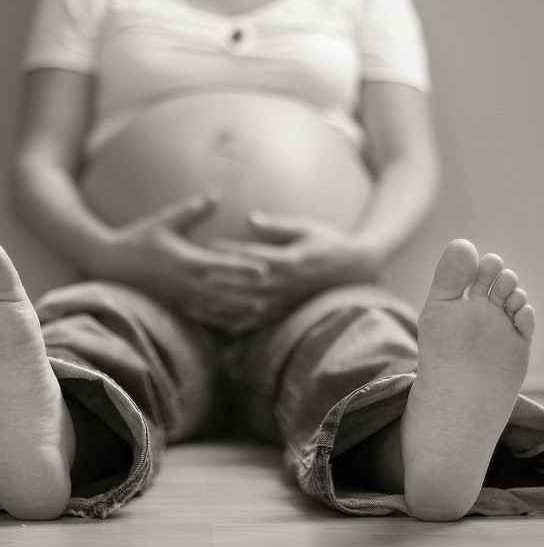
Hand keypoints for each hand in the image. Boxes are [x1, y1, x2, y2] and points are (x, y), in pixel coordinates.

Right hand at [96, 195, 270, 333]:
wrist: (109, 263)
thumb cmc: (138, 238)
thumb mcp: (164, 221)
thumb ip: (192, 210)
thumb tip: (216, 195)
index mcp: (184, 260)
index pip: (220, 266)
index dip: (244, 268)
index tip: (265, 269)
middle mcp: (184, 282)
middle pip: (223, 290)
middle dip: (249, 293)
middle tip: (274, 295)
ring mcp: (179, 297)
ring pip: (215, 307)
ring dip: (239, 310)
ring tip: (261, 311)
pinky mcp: (174, 305)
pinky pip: (201, 316)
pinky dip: (219, 320)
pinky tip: (235, 323)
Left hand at [210, 211, 380, 325]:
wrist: (356, 267)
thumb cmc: (330, 241)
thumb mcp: (307, 227)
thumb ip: (277, 226)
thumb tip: (250, 219)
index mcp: (287, 261)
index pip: (251, 257)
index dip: (228, 252)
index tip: (207, 247)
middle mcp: (283, 284)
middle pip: (242, 284)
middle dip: (216, 282)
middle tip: (190, 279)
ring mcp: (284, 300)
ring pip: (245, 306)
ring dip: (220, 305)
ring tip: (194, 304)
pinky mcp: (285, 311)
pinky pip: (258, 322)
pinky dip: (238, 325)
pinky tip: (218, 327)